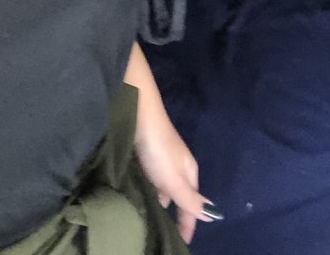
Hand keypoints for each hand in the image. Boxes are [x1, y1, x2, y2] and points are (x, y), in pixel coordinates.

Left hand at [133, 108, 216, 246]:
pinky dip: (149, 186)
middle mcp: (177, 166)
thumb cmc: (158, 149)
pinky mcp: (146, 150)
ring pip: (164, 186)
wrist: (139, 112)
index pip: (191, 206)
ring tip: (149, 215)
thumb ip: (192, 199)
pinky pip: (151, 176)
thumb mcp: (175, 179)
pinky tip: (139, 191)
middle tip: (164, 231)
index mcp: (189, 173)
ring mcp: (162, 157)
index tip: (183, 243)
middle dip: (175, 213)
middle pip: (179, 196)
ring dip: (159, 200)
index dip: (189, 225)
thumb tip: (216, 216)